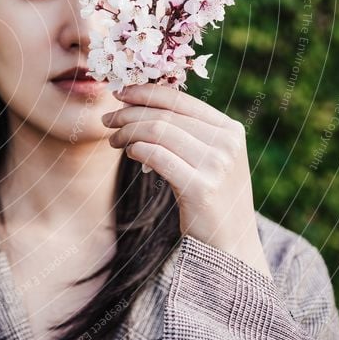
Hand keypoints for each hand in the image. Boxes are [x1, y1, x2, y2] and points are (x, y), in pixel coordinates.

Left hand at [101, 83, 271, 278]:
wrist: (231, 247)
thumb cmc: (211, 200)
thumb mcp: (209, 159)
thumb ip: (187, 133)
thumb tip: (141, 107)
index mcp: (230, 130)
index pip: (180, 100)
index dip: (145, 92)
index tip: (119, 94)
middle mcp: (227, 143)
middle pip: (164, 115)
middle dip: (128, 114)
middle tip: (107, 120)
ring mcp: (217, 165)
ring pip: (158, 132)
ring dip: (127, 132)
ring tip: (113, 140)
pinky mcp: (201, 188)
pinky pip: (157, 157)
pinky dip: (136, 150)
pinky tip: (129, 153)